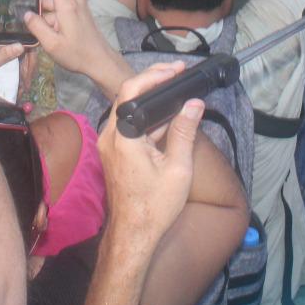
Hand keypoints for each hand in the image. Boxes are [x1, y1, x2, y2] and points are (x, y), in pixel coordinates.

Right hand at [24, 0, 127, 91]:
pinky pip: (60, 5)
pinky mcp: (78, 12)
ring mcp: (77, 5)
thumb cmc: (77, 53)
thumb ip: (37, 27)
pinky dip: (50, 12)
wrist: (100, 61)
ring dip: (43, 7)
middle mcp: (73, 0)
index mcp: (67, 5)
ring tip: (31, 20)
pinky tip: (42, 26)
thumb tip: (26, 13)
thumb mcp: (52, 44)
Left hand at [99, 63, 203, 251]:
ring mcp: (110, 145)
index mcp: (123, 137)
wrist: (134, 234)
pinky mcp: (115, 153)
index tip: (175, 70)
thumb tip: (194, 105)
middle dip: (153, 82)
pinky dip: (147, 118)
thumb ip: (184, 132)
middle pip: (128, 96)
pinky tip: (168, 117)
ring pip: (128, 111)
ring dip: (151, 100)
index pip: (132, 91)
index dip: (154, 75)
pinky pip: (129, 126)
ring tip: (176, 90)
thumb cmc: (154, 206)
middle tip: (177, 74)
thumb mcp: (178, 168)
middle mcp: (110, 137)